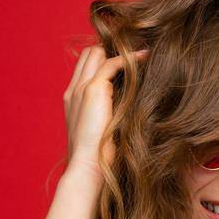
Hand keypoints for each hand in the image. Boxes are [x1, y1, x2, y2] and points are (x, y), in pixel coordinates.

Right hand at [62, 43, 148, 177]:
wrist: (87, 167)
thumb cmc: (98, 158)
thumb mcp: (104, 131)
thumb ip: (111, 115)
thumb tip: (132, 107)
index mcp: (73, 100)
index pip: (86, 67)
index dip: (104, 60)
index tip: (127, 65)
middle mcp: (74, 90)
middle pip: (89, 54)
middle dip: (110, 50)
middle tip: (136, 57)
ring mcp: (81, 88)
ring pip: (96, 52)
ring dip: (118, 51)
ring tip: (141, 54)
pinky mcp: (93, 90)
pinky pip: (111, 63)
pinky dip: (129, 59)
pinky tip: (145, 57)